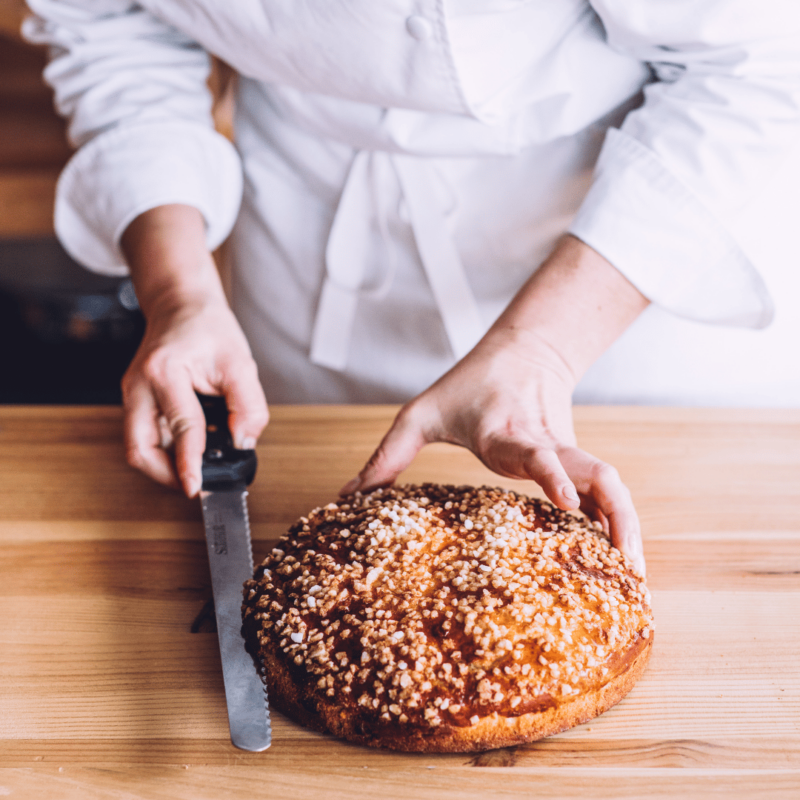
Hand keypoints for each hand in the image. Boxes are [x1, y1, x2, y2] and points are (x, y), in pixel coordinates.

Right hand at [120, 205, 267, 496]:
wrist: (182, 306)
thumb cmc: (208, 328)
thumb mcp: (239, 362)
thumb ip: (248, 405)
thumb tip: (245, 442)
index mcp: (164, 371)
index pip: (180, 427)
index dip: (189, 462)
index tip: (196, 487)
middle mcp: (139, 385)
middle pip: (139, 448)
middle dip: (165, 474)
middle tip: (195, 485)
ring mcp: (133, 394)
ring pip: (139, 446)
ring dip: (166, 464)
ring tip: (197, 468)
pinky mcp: (137, 401)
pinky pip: (146, 435)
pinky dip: (167, 449)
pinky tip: (192, 448)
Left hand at [342, 236, 648, 574]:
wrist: (523, 353)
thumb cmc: (467, 386)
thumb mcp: (420, 414)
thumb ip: (386, 456)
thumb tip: (346, 499)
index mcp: (507, 431)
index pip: (536, 451)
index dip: (552, 474)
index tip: (565, 502)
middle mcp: (546, 444)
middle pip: (596, 473)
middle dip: (616, 516)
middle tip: (625, 568)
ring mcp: (568, 453)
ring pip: (610, 486)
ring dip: (625, 526)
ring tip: (633, 578)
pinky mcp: (576, 462)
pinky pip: (603, 494)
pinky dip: (615, 523)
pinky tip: (619, 561)